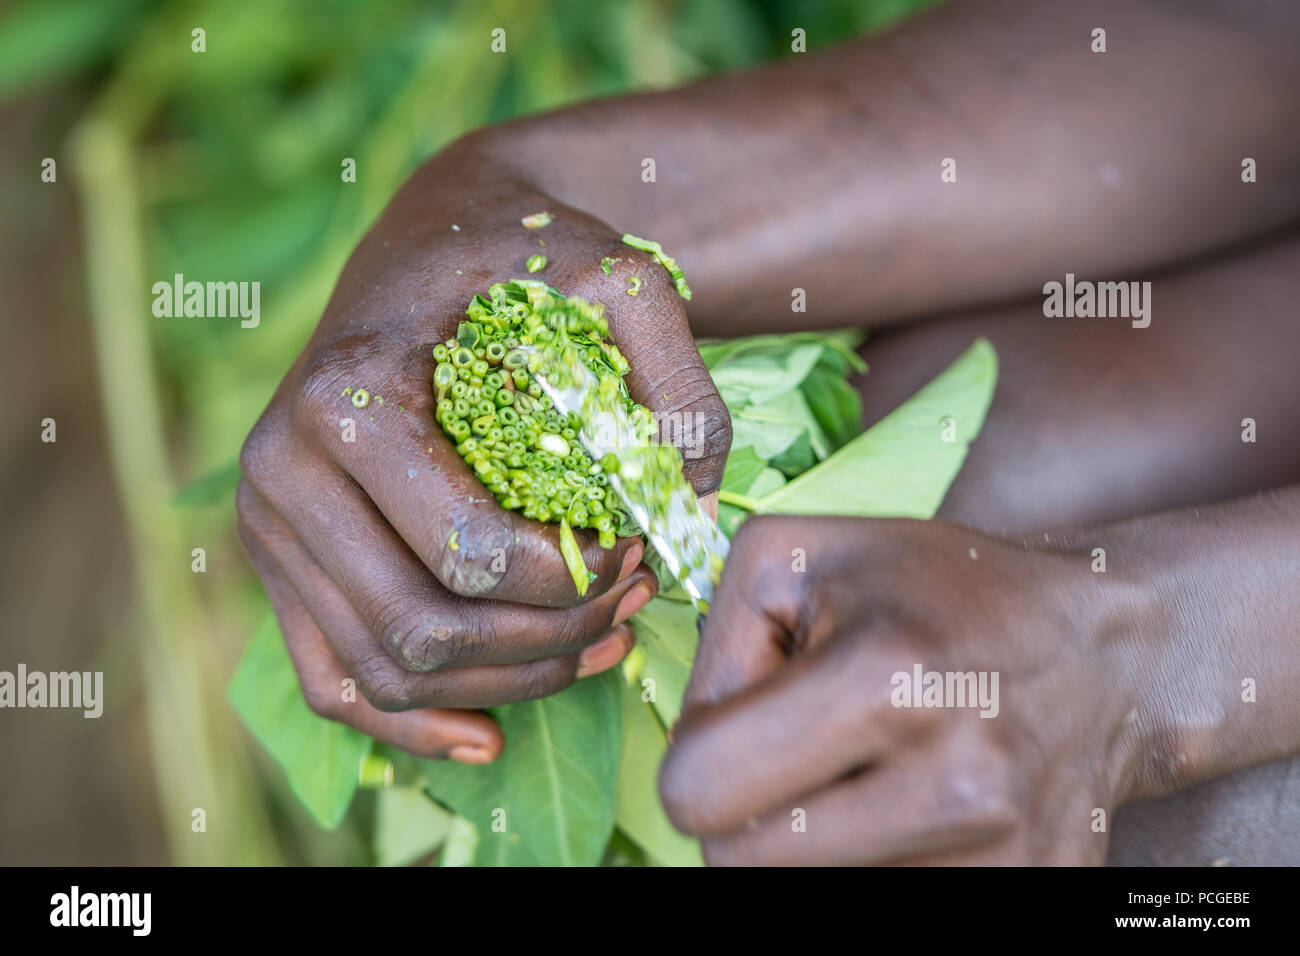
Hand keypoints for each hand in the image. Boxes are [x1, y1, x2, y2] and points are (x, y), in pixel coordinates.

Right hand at [237, 135, 730, 761]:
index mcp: (346, 397)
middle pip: (424, 627)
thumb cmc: (518, 258)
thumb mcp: (618, 279)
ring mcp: (271, 526)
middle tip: (633, 596)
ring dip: (509, 678)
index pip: (468, 550)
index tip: (640, 548)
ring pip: (391, 669)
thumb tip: (687, 515)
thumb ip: (675, 385)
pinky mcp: (283, 565)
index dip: (573, 578)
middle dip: (550, 636)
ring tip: (601, 638)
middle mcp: (282, 470)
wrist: (432, 241)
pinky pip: (337, 681)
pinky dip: (416, 724)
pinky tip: (494, 734)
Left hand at [659, 515, 1151, 864]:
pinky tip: (912, 809)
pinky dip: (877, 865)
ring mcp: (1007, 858)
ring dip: (817, 846)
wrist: (1101, 642)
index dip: (697, 762)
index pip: (698, 794)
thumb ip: (710, 657)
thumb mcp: (789, 558)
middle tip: (798, 757)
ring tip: (870, 773)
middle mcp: (960, 783)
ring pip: (814, 900)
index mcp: (888, 680)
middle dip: (746, 814)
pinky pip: (890, 912)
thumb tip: (692, 770)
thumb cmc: (929, 586)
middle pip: (742, 869)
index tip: (742, 730)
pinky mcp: (1037, 896)